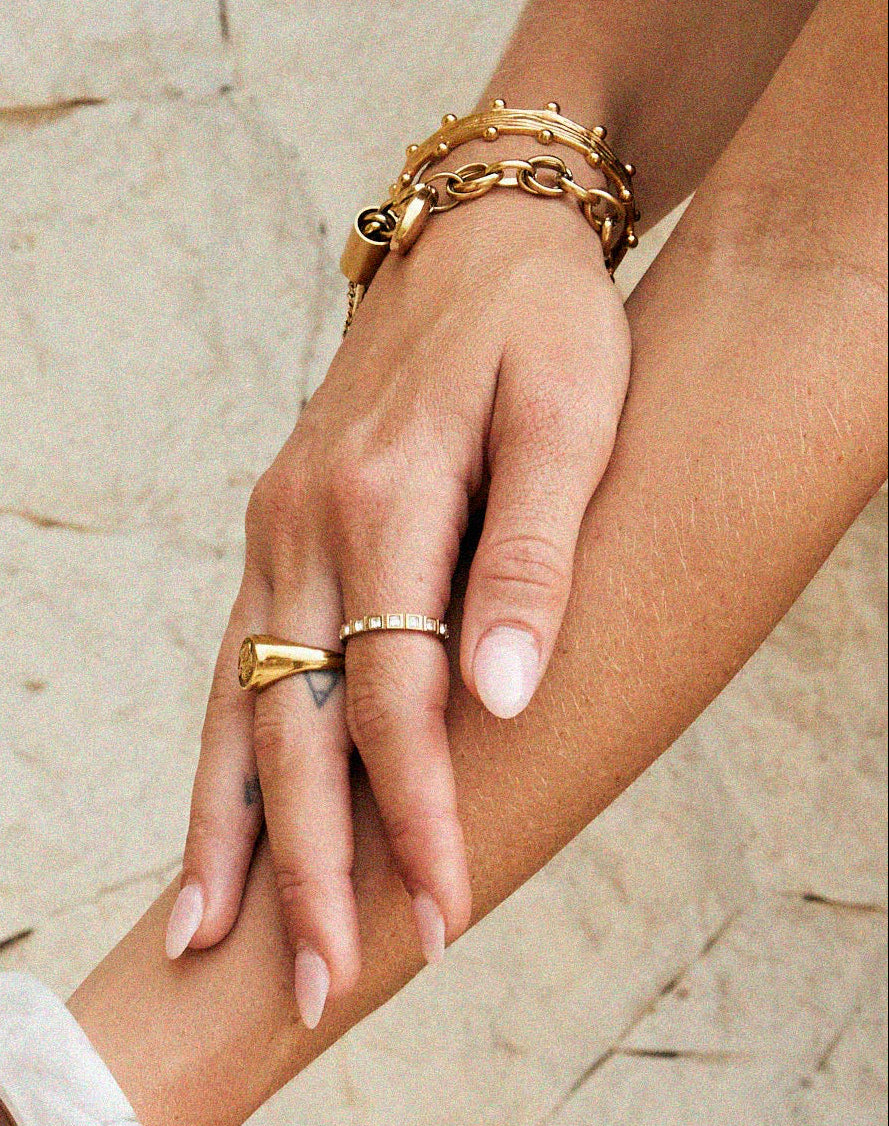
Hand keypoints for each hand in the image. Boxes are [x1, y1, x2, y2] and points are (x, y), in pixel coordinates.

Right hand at [167, 186, 630, 1028]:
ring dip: (235, 826)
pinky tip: (217, 815)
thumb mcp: (572, 419)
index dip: (420, 814)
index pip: (396, 699)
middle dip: (315, 863)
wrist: (478, 241)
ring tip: (215, 936)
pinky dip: (221, 751)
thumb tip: (504, 699)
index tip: (447, 912)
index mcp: (382, 497)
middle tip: (321, 984)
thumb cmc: (543, 326)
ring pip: (241, 701)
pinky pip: (237, 660)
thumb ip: (533, 559)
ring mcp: (278, 529)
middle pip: (299, 724)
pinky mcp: (278, 532)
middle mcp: (306, 524)